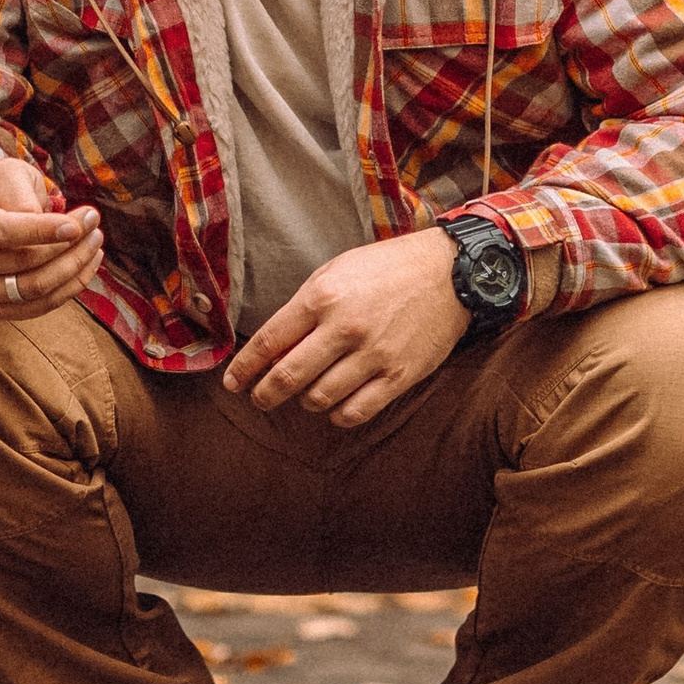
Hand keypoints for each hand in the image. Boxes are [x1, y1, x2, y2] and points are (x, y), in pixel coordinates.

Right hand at [0, 161, 102, 319]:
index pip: (2, 232)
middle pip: (23, 262)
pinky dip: (70, 287)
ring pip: (35, 289)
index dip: (41, 231)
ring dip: (74, 266)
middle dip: (67, 244)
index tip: (76, 225)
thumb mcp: (4, 174)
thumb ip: (23, 193)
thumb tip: (54, 226)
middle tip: (93, 221)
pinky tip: (87, 263)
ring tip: (94, 240)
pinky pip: (39, 306)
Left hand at [221, 226, 466, 425]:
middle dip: (265, 394)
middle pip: (288, 376)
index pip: (269, 341)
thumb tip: (274, 349)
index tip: (233, 383)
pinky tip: (335, 405)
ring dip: (304, 402)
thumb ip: (303, 309)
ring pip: (319, 398)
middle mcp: (345, 328)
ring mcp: (374, 354)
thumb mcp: (335, 272)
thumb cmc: (386, 269)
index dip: (244, 368)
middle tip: (260, 399)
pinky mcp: (400, 375)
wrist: (449, 272)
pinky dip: (337, 414)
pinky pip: (356, 411)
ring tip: (306, 394)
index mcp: (322, 297)